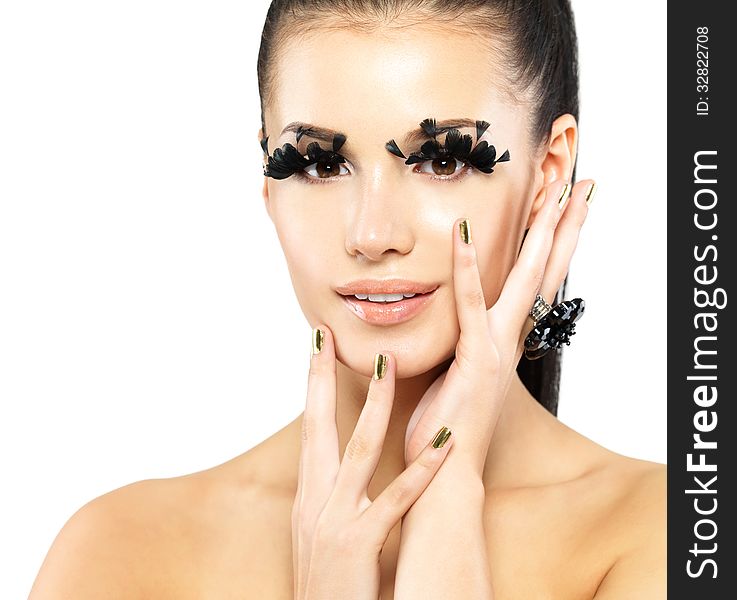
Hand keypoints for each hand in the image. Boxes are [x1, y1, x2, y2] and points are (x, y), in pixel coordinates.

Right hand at [292, 327, 454, 598]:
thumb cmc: (326, 584)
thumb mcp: (315, 532)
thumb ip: (327, 495)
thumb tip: (335, 463)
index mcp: (307, 495)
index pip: (309, 427)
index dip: (309, 384)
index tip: (316, 347)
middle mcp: (315, 499)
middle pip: (318, 425)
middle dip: (321, 377)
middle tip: (329, 334)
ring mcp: (335, 519)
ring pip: (359, 449)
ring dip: (375, 403)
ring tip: (389, 363)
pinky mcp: (359, 542)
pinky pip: (396, 498)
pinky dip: (422, 469)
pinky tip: (444, 442)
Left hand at [404, 179, 592, 473]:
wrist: (445, 473)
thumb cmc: (447, 426)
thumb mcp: (456, 374)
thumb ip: (460, 345)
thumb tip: (453, 323)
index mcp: (504, 340)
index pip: (537, 281)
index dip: (553, 243)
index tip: (564, 207)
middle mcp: (509, 339)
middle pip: (546, 271)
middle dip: (565, 226)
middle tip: (583, 183)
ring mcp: (496, 348)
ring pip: (525, 280)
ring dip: (540, 234)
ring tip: (555, 191)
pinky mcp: (474, 360)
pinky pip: (470, 305)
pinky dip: (469, 268)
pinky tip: (465, 233)